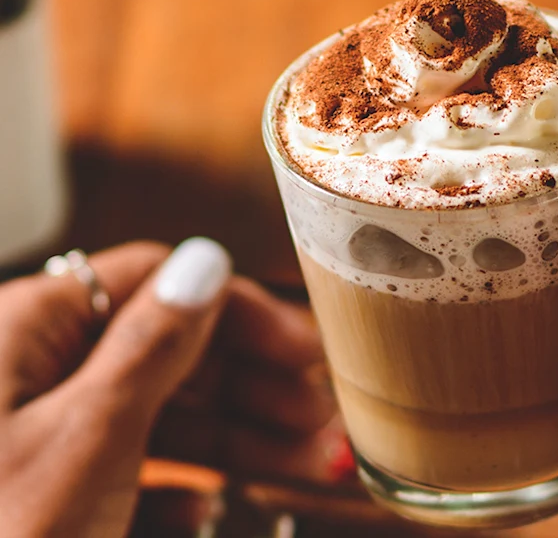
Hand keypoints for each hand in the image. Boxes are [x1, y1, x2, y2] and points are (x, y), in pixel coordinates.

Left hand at [0, 239, 335, 537]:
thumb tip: (205, 260)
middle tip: (314, 417)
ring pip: (151, 412)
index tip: (305, 350)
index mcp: (23, 333)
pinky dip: (173, 486)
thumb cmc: (2, 537)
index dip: (238, 311)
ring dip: (232, 436)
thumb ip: (153, 343)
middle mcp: (26, 374)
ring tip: (300, 464)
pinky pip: (121, 469)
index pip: (153, 284)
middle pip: (162, 350)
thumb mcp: (90, 439)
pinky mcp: (40, 493)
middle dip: (247, 383)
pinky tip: (203, 511)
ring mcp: (32, 438)